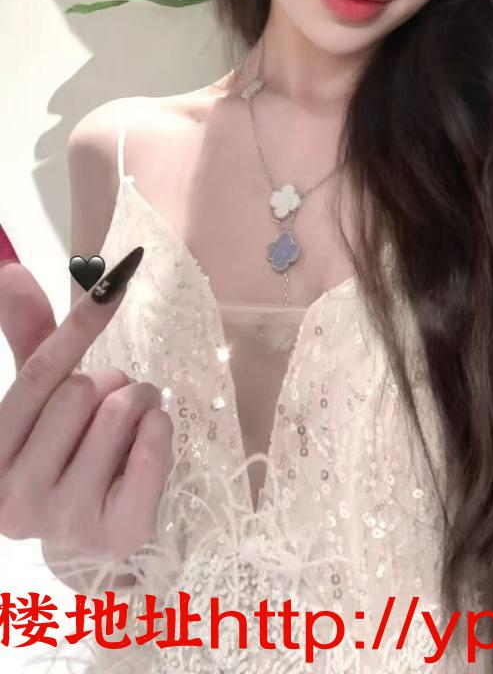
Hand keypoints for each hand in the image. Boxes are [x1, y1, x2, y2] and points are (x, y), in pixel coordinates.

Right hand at [0, 248, 173, 560]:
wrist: (91, 539)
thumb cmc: (64, 455)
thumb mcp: (41, 400)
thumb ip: (30, 337)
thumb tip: (11, 272)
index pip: (40, 373)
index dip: (79, 325)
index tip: (113, 284)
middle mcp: (14, 501)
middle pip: (82, 391)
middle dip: (109, 383)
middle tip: (107, 407)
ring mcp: (64, 523)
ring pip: (119, 413)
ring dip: (136, 404)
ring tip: (126, 429)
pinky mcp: (116, 534)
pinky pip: (152, 447)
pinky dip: (159, 430)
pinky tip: (143, 447)